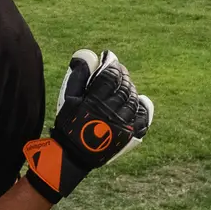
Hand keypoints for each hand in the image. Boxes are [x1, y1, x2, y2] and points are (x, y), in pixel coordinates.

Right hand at [22, 49, 153, 202]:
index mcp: (95, 101)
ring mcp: (123, 125)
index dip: (112, 64)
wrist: (74, 155)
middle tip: (118, 70)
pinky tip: (138, 100)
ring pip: (133, 99)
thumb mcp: (68, 98)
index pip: (111, 76)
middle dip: (122, 74)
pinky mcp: (129, 136)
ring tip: (125, 84)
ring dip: (130, 88)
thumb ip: (78, 75)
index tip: (110, 58)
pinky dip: (142, 107)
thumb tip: (87, 54)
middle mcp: (112, 112)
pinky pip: (142, 119)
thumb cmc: (69, 124)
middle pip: (124, 86)